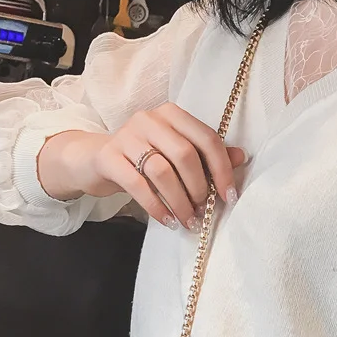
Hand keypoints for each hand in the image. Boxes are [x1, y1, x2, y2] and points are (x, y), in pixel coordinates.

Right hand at [37, 103, 246, 229]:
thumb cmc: (142, 159)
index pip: (206, 138)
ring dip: (179, 201)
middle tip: (203, 211)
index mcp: (172, 114)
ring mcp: (127, 136)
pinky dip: (156, 207)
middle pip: (185, 154)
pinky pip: (137, 185)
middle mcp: (150, 119)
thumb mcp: (174, 154)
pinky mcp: (109, 157)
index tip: (229, 197)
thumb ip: (205, 154)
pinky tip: (167, 221)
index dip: (222, 169)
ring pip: (162, 171)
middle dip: (199, 187)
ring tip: (187, 219)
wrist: (95, 160)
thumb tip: (241, 157)